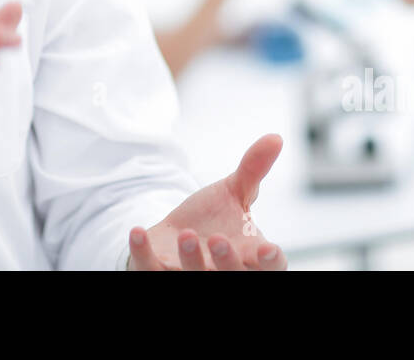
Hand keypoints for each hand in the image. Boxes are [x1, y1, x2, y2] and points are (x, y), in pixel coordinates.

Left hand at [127, 134, 287, 269]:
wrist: (177, 233)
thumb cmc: (215, 218)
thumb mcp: (234, 191)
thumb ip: (254, 169)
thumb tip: (276, 137)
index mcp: (249, 255)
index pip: (269, 266)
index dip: (270, 261)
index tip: (267, 249)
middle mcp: (223, 271)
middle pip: (232, 276)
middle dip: (226, 262)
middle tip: (217, 239)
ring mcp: (190, 275)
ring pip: (194, 278)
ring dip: (190, 260)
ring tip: (185, 234)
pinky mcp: (158, 271)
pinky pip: (149, 269)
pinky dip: (142, 253)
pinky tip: (137, 231)